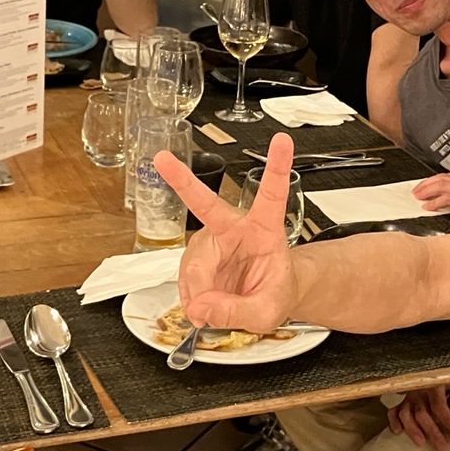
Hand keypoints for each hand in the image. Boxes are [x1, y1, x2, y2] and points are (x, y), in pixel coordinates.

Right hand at [154, 133, 297, 331]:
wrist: (268, 297)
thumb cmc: (274, 292)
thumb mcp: (268, 310)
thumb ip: (238, 310)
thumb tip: (202, 308)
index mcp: (264, 227)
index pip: (272, 194)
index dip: (277, 166)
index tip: (282, 139)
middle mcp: (234, 226)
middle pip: (206, 213)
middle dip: (186, 194)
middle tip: (168, 177)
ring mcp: (212, 240)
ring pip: (193, 265)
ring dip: (198, 294)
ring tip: (213, 311)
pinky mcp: (196, 256)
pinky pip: (184, 279)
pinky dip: (191, 299)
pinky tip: (202, 306)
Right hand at [387, 382, 449, 450]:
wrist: (435, 363)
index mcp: (434, 384)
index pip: (439, 405)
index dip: (447, 421)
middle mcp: (419, 390)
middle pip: (422, 413)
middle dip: (432, 431)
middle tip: (442, 446)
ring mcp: (409, 395)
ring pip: (406, 414)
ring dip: (412, 430)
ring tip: (421, 443)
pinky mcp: (403, 399)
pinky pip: (393, 410)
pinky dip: (393, 420)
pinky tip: (396, 432)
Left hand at [411, 174, 449, 219]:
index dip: (436, 180)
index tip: (426, 186)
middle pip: (444, 178)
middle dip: (427, 183)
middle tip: (416, 190)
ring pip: (444, 185)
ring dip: (428, 190)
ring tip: (418, 196)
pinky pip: (449, 199)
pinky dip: (436, 202)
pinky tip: (429, 207)